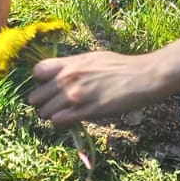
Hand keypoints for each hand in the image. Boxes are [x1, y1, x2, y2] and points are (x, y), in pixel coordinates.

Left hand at [27, 51, 165, 128]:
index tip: (48, 85)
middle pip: (36, 96)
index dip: (40, 81)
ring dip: (51, 115)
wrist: (143, 77)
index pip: (37, 71)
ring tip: (64, 114)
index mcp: (72, 63)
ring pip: (45, 112)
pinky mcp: (87, 111)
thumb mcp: (94, 58)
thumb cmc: (121, 66)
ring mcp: (77, 96)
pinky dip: (61, 122)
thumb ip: (73, 65)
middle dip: (43, 102)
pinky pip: (60, 121)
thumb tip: (59, 74)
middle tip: (54, 105)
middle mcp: (70, 78)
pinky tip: (70, 119)